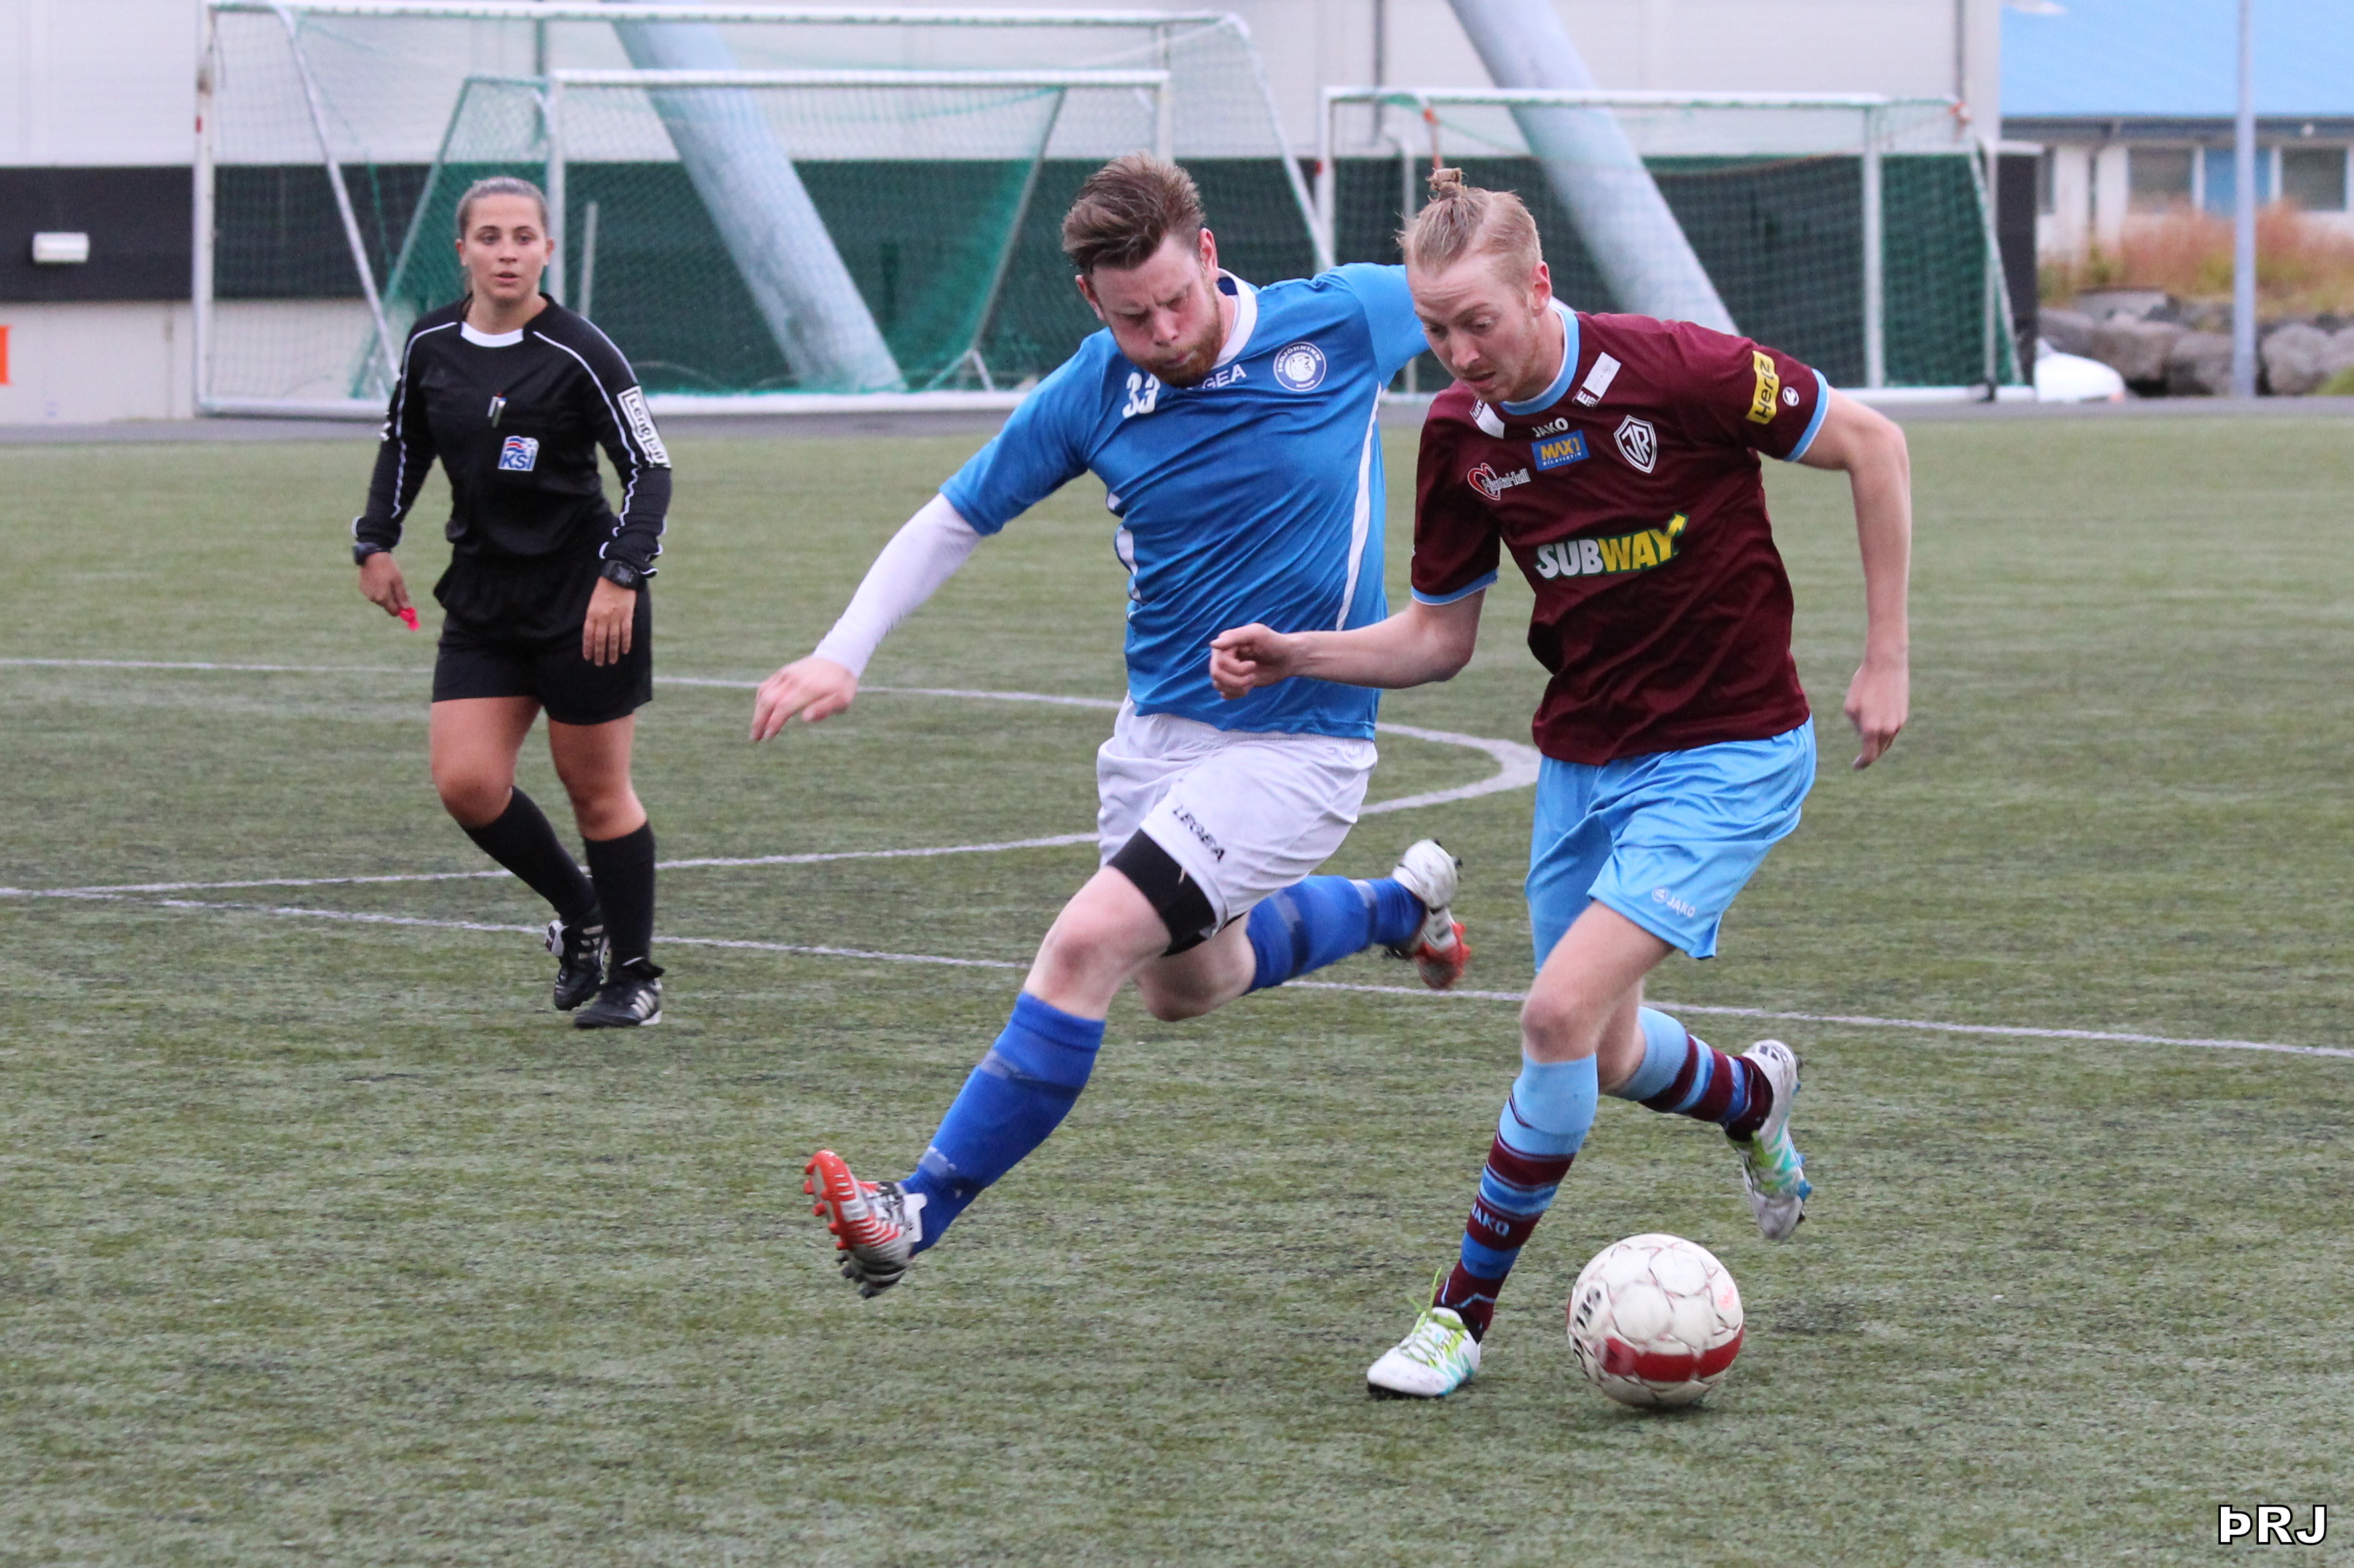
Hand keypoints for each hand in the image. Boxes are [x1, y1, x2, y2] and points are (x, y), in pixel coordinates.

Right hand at [358, 552, 410, 619]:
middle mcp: (373, 598)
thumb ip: (402, 596)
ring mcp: (367, 594)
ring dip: (385, 594)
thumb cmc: (388, 568)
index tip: (405, 604)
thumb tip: (406, 608)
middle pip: (387, 606)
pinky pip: (373, 593)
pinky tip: (378, 578)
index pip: (393, 612)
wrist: (372, 556)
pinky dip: (377, 589)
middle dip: (393, 600)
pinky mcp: (362, 588)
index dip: (400, 609)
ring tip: (386, 580)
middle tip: (396, 588)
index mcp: (383, 598)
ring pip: (380, 600)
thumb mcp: (398, 581)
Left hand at [582, 577, 635, 665]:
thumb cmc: (603, 588)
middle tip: (600, 664)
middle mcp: (603, 617)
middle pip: (600, 639)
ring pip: (613, 638)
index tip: (588, 657)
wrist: (619, 576)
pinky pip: (626, 632)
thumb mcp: (593, 602)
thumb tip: (592, 633)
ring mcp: (616, 617)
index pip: (588, 635)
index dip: (588, 647)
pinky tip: (625, 651)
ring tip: (612, 661)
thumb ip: (592, 617)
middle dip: (599, 653)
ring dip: (612, 651)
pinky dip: (626, 642)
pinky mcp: (627, 615)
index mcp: (592, 613)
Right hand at [751, 655, 857, 741]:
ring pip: (764, 693)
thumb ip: (824, 709)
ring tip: (756, 729)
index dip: (773, 723)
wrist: (838, 657)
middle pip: (768, 701)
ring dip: (757, 712)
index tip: (768, 737)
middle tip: (755, 738)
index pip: (783, 707)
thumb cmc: (842, 684)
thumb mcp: (842, 700)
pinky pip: (766, 686)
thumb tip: (805, 718)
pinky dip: (760, 700)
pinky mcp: (783, 672)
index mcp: (808, 689)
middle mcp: (793, 681)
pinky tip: (760, 711)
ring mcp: (786, 674)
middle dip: (759, 721)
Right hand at [1208, 623, 1300, 699]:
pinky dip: (1237, 694)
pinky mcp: (1234, 681)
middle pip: (1216, 675)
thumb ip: (1235, 637)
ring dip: (1237, 687)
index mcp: (1225, 644)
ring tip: (1252, 680)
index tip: (1253, 664)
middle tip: (1253, 677)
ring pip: (1218, 685)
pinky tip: (1249, 687)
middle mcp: (1222, 656)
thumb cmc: (1274, 643)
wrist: (1288, 658)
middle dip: (1237, 680)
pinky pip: (1224, 693)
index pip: (1219, 663)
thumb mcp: (1257, 634)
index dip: (1236, 669)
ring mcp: (1227, 670)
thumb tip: (1213, 644)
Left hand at [1844, 652, 1907, 768]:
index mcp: (1871, 729)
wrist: (1886, 665)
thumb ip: (1855, 725)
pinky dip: (1885, 731)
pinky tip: (1878, 725)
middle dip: (1870, 755)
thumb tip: (1863, 735)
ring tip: (1868, 741)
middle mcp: (1888, 729)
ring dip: (1878, 743)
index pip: (1869, 756)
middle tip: (1861, 757)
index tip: (1856, 766)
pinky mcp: (1904, 714)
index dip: (1862, 764)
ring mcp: (1898, 722)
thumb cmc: (1863, 684)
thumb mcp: (1850, 707)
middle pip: (1879, 751)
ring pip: (1887, 741)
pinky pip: (1893, 729)